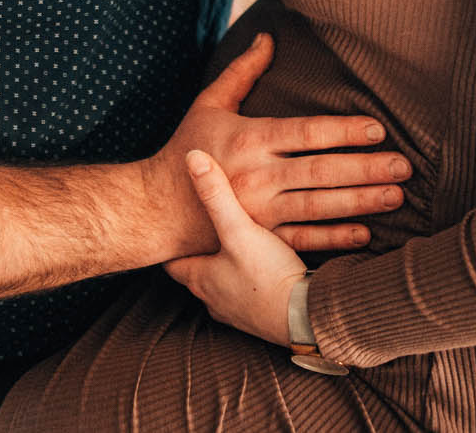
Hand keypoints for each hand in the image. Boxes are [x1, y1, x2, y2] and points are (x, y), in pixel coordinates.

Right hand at [148, 33, 409, 256]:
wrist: (156, 208)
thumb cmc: (186, 148)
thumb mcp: (209, 104)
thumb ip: (242, 72)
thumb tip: (268, 37)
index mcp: (249, 140)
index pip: (305, 133)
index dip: (342, 131)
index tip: (376, 129)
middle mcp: (257, 177)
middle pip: (321, 172)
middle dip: (365, 169)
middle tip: (403, 166)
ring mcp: (260, 212)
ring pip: (319, 206)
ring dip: (360, 202)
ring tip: (395, 195)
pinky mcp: (259, 237)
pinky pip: (303, 238)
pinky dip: (335, 238)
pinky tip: (366, 233)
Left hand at [164, 151, 306, 345]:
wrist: (306, 318)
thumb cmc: (268, 276)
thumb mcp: (239, 230)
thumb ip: (217, 195)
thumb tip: (192, 157)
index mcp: (200, 278)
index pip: (172, 259)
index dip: (171, 240)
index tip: (169, 223)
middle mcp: (213, 298)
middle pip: (197, 271)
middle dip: (200, 250)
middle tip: (201, 229)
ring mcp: (236, 311)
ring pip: (222, 284)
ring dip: (226, 266)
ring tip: (235, 244)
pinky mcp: (261, 316)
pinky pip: (248, 293)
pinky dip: (251, 278)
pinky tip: (265, 265)